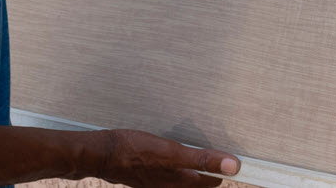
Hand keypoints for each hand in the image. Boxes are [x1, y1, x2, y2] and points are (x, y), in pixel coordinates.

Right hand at [89, 127, 241, 186]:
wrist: (103, 154)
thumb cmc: (135, 151)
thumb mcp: (172, 153)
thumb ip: (203, 159)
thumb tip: (233, 166)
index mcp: (182, 182)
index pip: (212, 182)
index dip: (223, 170)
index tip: (233, 159)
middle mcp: (171, 186)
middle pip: (198, 181)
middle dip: (209, 169)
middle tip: (218, 151)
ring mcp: (159, 182)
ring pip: (184, 177)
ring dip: (193, 166)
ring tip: (199, 150)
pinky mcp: (148, 176)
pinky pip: (170, 172)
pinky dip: (177, 164)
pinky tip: (173, 152)